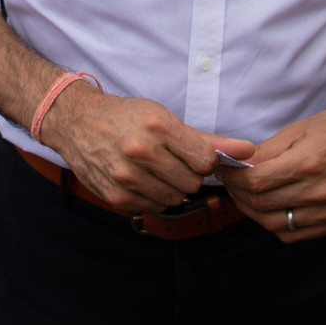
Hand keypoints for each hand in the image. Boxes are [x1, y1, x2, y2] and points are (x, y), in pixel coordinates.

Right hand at [37, 84, 253, 213]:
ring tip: (154, 169)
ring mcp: (127, 176)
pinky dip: (152, 196)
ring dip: (170, 187)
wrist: (78, 123)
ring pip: (175, 198)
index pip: (205, 161)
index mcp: (158, 126)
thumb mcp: (165, 118)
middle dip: (187, 174)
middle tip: (169, 160)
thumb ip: (208, 139)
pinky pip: (154, 207)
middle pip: (192, 183)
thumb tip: (248, 151)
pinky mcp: (117, 196)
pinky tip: (140, 179)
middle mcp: (141, 150)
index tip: (189, 153)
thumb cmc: (127, 117)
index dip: (202, 160)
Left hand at [217, 102, 325, 242]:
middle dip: (236, 194)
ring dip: (252, 211)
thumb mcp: (300, 129)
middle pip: (261, 205)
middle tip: (229, 182)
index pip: (256, 182)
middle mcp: (321, 192)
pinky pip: (293, 234)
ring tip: (245, 195)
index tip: (223, 169)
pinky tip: (269, 206)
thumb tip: (237, 165)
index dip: (232, 178)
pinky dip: (274, 223)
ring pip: (273, 224)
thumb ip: (267, 151)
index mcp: (310, 163)